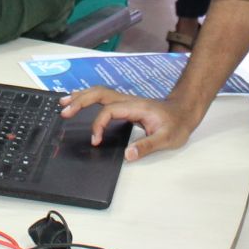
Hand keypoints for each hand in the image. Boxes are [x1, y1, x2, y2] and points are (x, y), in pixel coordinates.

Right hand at [60, 87, 197, 161]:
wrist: (185, 112)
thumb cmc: (177, 125)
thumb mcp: (166, 139)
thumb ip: (147, 146)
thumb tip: (128, 155)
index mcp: (136, 107)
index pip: (109, 110)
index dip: (98, 124)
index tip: (95, 140)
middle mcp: (128, 101)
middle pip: (99, 94)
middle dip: (80, 101)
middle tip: (64, 111)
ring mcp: (126, 101)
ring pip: (99, 93)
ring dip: (81, 96)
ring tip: (63, 102)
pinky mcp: (125, 105)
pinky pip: (102, 98)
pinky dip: (88, 98)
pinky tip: (79, 101)